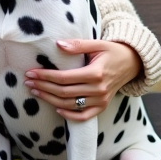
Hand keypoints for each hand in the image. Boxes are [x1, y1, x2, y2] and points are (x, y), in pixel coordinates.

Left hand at [24, 39, 141, 121]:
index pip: (64, 78)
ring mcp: (101, 100)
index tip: (30, 73)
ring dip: (50, 100)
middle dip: (43, 87)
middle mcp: (98, 89)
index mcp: (96, 73)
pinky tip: (56, 108)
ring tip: (35, 92)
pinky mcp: (102, 106)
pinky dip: (69, 115)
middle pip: (64, 92)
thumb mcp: (97, 43)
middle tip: (27, 82)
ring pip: (70, 104)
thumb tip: (58, 44)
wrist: (132, 63)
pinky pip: (84, 116)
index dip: (45, 76)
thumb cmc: (112, 51)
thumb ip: (77, 45)